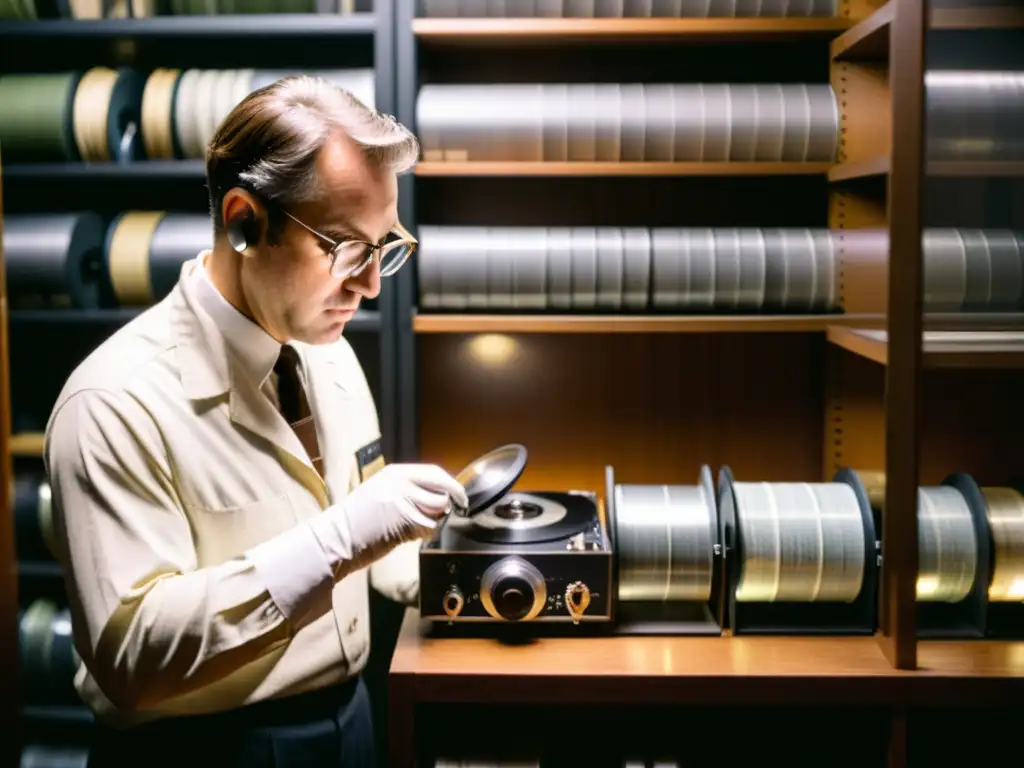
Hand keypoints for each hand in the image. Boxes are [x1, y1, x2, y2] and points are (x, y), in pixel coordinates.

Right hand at [334, 463, 467, 558]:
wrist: (337, 537)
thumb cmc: (358, 520)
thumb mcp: (381, 490)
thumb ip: (407, 487)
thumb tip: (439, 491)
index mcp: (394, 472)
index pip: (434, 472)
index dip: (450, 484)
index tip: (459, 494)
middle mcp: (400, 482)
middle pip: (442, 488)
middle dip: (451, 500)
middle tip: (454, 509)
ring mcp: (403, 500)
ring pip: (439, 507)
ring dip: (435, 519)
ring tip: (417, 526)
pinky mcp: (405, 520)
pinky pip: (430, 526)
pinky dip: (426, 534)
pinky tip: (409, 536)